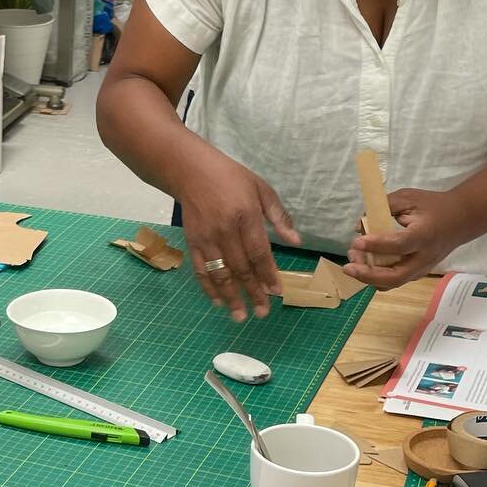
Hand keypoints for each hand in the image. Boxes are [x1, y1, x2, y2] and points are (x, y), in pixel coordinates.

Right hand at [177, 148, 299, 321]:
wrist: (190, 171)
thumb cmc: (230, 177)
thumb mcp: (261, 189)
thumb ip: (279, 216)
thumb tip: (296, 242)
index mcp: (246, 215)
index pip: (259, 252)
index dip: (269, 275)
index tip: (277, 293)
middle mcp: (225, 229)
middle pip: (241, 268)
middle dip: (253, 293)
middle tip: (263, 313)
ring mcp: (206, 237)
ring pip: (220, 273)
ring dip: (231, 297)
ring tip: (240, 316)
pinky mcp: (192, 242)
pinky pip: (200, 270)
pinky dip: (208, 288)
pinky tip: (217, 302)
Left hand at [344, 187, 473, 289]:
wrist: (462, 218)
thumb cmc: (433, 206)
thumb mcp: (408, 198)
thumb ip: (382, 208)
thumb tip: (359, 226)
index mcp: (424, 235)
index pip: (398, 245)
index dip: (376, 245)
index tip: (357, 241)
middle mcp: (424, 257)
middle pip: (395, 276)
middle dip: (368, 275)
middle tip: (347, 266)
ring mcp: (423, 268)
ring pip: (394, 282)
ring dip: (369, 276)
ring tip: (352, 263)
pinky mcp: (419, 272)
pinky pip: (396, 280)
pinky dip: (377, 277)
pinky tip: (363, 266)